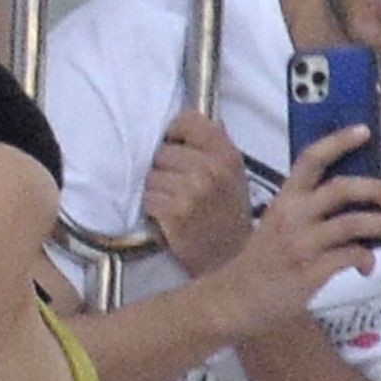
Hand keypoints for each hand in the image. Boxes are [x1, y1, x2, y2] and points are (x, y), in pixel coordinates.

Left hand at [143, 111, 249, 275]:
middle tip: (173, 186)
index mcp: (226, 154)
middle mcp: (211, 168)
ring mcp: (193, 190)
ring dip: (154, 190)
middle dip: (162, 168)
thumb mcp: (233, 176)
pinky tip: (165, 217)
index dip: (173, 134)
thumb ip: (214, 146)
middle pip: (162, 151)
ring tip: (170, 203)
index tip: (173, 148)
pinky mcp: (175, 211)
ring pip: (150, 175)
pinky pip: (147, 198)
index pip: (188, 120)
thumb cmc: (227, 217)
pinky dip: (150, 208)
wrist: (229, 262)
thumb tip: (189, 118)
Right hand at [211, 125, 380, 336]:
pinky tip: (366, 266)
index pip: (310, 159)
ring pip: (353, 223)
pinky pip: (351, 256)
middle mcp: (292, 216)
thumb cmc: (260, 260)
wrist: (235, 299)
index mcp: (284, 199)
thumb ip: (305, 209)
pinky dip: (366, 259)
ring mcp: (302, 244)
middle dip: (375, 189)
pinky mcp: (311, 271)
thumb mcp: (276, 223)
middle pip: (341, 188)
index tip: (363, 131)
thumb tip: (353, 200)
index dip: (338, 141)